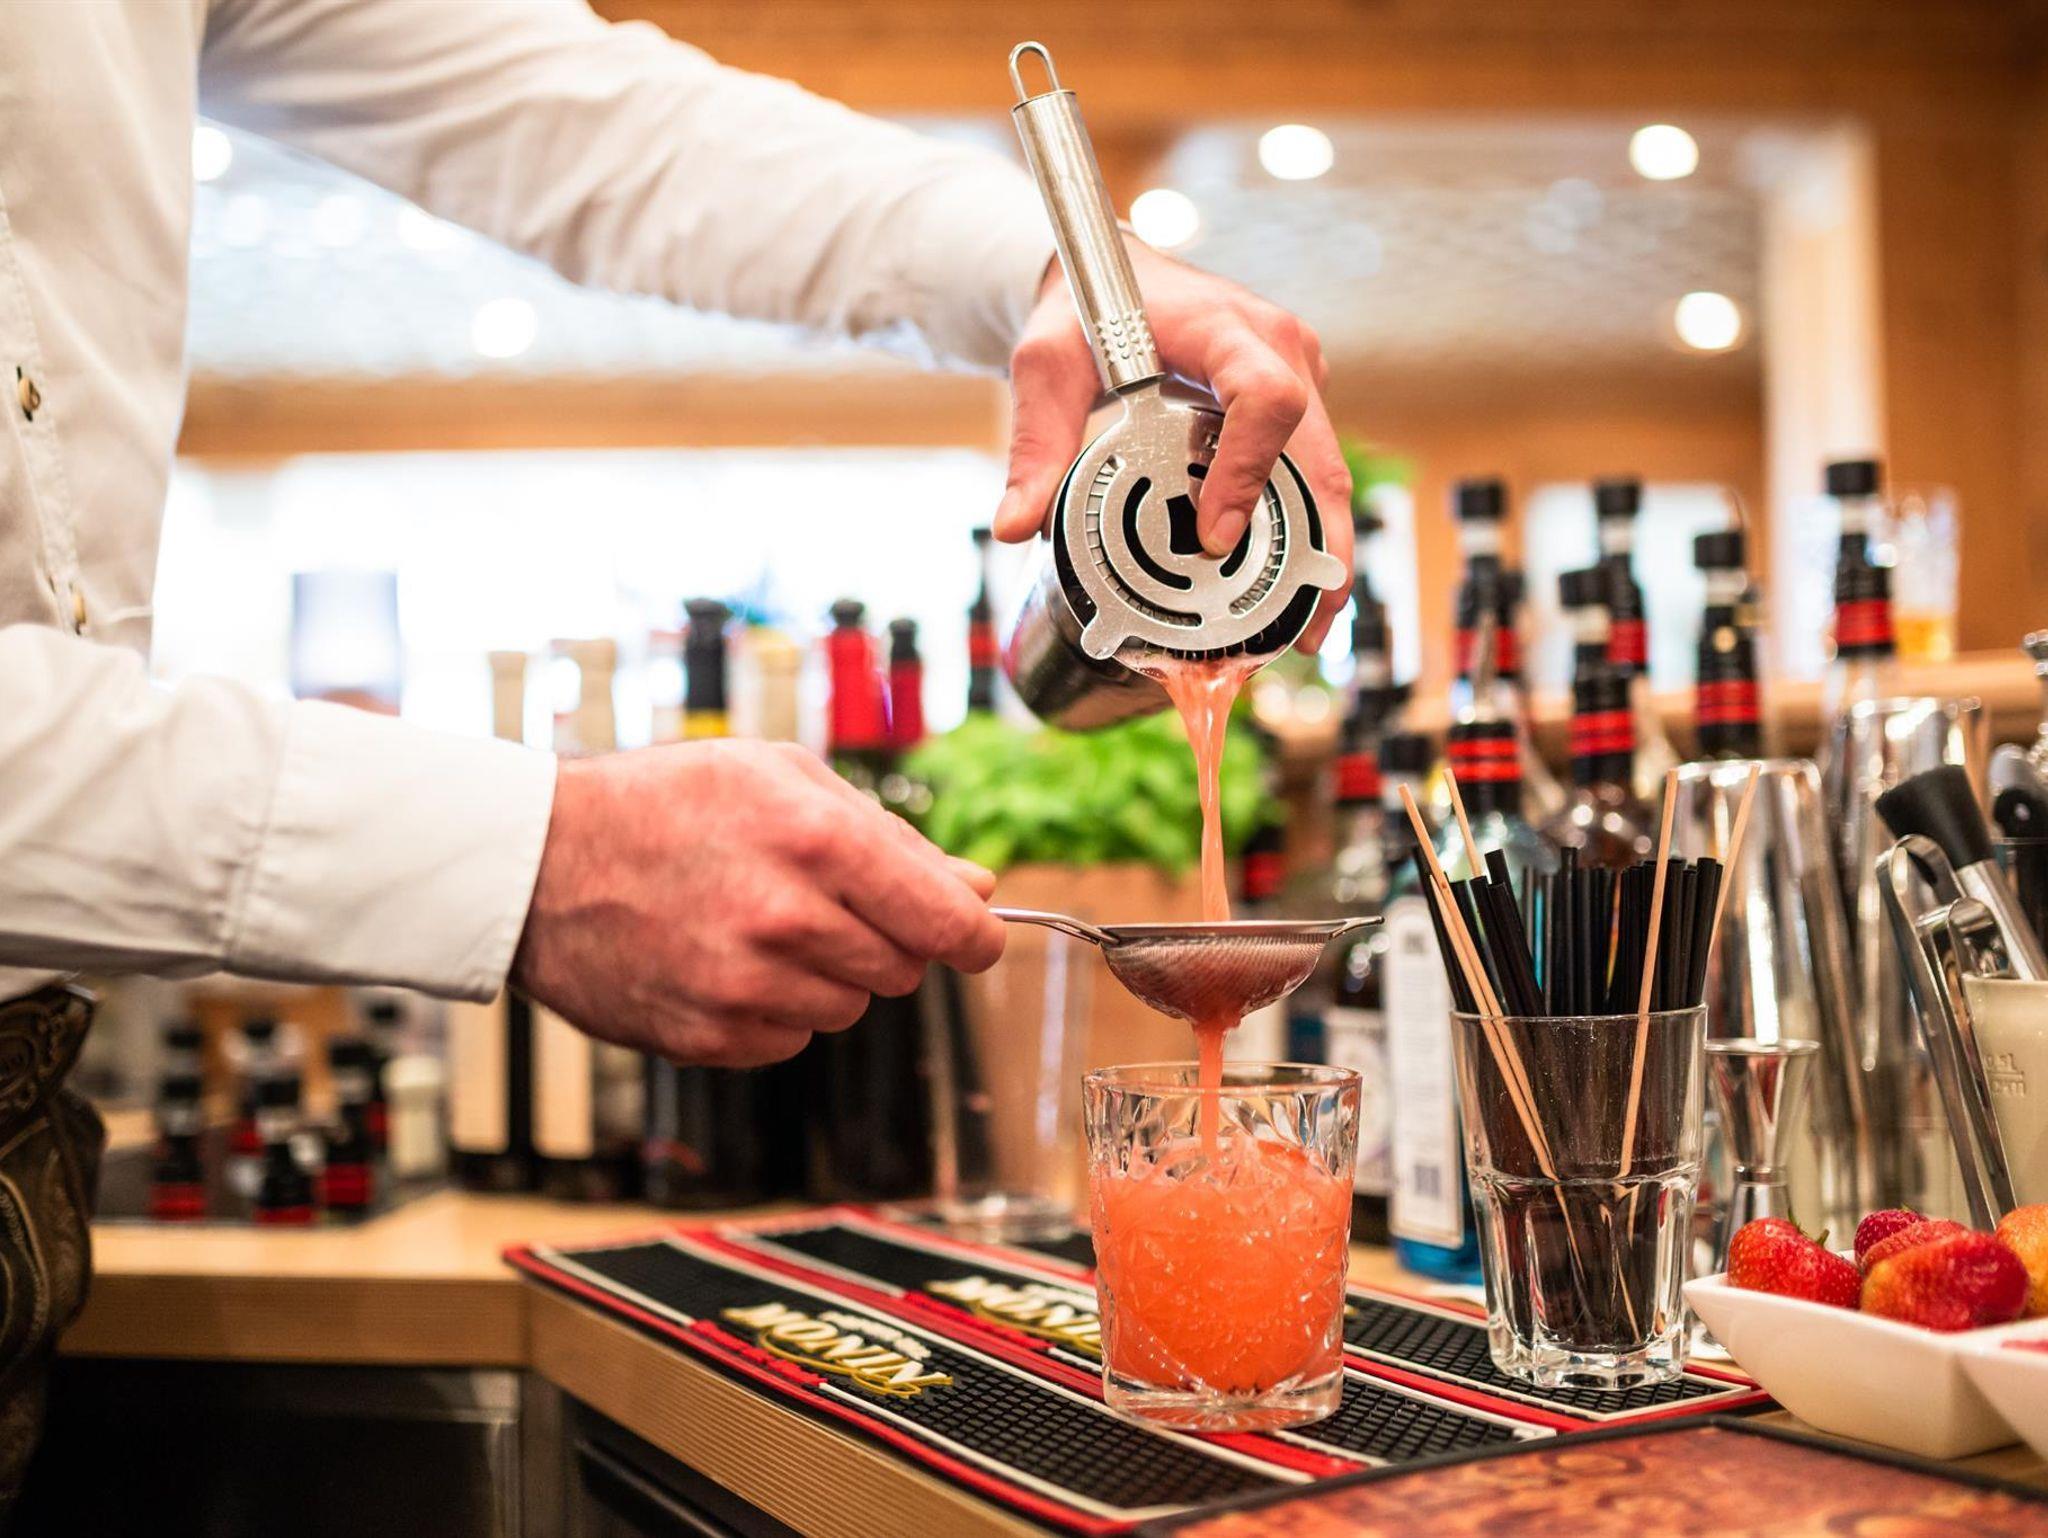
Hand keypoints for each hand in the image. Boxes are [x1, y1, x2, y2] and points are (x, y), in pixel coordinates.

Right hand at [511, 741, 1004, 1067]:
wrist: (538, 861)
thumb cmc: (668, 801)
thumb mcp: (781, 777)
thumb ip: (889, 836)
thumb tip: (975, 889)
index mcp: (818, 840)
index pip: (946, 923)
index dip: (974, 937)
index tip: (974, 939)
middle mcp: (786, 919)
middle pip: (904, 971)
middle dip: (885, 941)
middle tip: (822, 902)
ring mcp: (744, 987)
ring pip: (849, 1010)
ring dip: (827, 975)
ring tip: (758, 924)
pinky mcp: (707, 1037)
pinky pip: (789, 1040)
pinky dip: (774, 1009)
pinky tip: (724, 961)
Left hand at [993, 242, 1353, 649]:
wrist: (1117, 276)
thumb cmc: (1087, 309)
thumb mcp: (1047, 366)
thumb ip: (1036, 443)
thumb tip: (1015, 526)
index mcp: (1226, 328)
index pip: (1265, 397)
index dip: (1250, 472)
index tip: (1217, 536)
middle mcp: (1280, 349)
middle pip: (1321, 454)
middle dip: (1319, 544)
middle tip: (1305, 626)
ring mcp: (1299, 376)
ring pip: (1327, 472)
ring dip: (1324, 551)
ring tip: (1307, 630)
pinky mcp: (1298, 402)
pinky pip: (1312, 472)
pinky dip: (1307, 532)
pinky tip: (1293, 591)